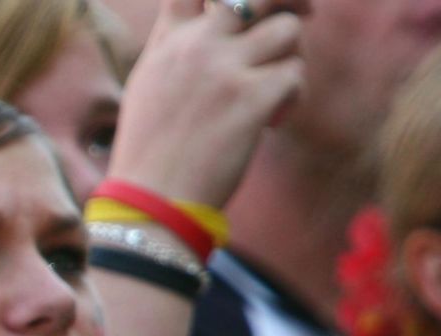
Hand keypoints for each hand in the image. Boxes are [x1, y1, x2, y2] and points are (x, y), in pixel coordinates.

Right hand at [109, 0, 306, 207]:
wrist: (150, 200)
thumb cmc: (150, 151)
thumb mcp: (149, 85)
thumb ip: (177, 46)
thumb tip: (217, 24)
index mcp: (169, 41)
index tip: (252, 3)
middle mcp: (196, 45)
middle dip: (288, 1)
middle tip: (301, 15)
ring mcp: (224, 70)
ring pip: (288, 30)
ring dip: (290, 58)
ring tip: (273, 90)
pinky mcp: (251, 99)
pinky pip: (296, 74)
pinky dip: (292, 98)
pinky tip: (271, 121)